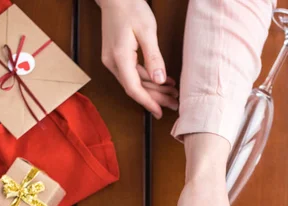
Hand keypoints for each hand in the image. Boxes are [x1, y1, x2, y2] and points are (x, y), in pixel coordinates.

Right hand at [98, 0, 178, 117]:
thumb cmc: (130, 7)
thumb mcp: (147, 31)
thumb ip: (154, 57)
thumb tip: (160, 80)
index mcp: (119, 58)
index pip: (133, 88)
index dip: (148, 103)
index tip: (160, 113)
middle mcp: (112, 63)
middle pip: (135, 88)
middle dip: (156, 98)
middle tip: (174, 104)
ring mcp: (112, 61)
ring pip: (135, 82)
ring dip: (154, 89)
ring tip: (173, 93)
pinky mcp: (116, 57)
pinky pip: (133, 74)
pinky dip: (148, 79)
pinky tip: (163, 81)